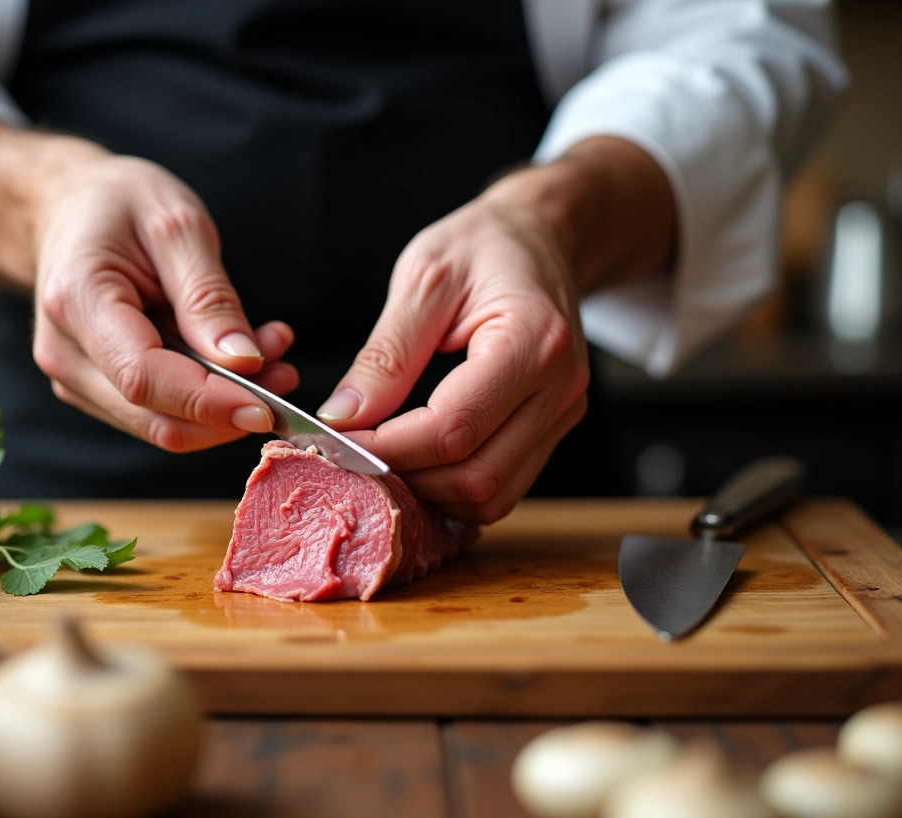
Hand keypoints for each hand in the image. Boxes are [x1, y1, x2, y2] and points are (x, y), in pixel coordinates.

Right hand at [30, 153, 298, 450]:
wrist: (68, 206)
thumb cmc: (119, 203)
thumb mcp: (177, 226)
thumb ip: (209, 297)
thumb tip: (244, 362)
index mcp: (78, 301)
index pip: (145, 378)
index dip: (210, 401)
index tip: (268, 404)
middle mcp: (66, 352)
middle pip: (154, 418)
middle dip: (229, 410)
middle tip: (286, 373)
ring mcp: (76, 377)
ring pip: (161, 424)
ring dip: (226, 405)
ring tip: (272, 355)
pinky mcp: (96, 388)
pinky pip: (158, 411)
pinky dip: (208, 396)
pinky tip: (240, 359)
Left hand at [320, 138, 676, 524]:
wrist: (540, 237)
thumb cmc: (483, 245)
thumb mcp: (423, 279)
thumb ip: (385, 355)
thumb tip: (342, 418)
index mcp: (533, 342)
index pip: (453, 428)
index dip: (388, 447)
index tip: (338, 437)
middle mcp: (560, 388)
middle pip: (475, 476)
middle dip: (405, 476)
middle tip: (352, 451)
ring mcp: (563, 414)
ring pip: (491, 497)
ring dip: (429, 492)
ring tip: (382, 458)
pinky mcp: (553, 429)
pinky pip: (502, 487)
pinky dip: (453, 489)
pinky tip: (416, 462)